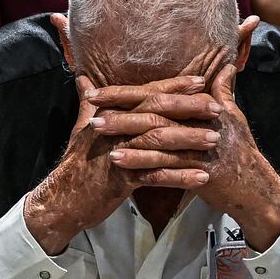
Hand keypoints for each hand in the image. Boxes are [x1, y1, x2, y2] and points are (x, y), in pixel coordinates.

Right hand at [24, 74, 213, 254]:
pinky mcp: (122, 179)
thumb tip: (84, 79)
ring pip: (159, 142)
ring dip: (190, 141)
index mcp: (110, 114)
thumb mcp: (81, 128)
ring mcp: (119, 153)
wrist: (62, 199)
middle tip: (217, 108)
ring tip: (215, 140)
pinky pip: (157, 177)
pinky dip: (180, 177)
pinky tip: (202, 177)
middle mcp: (115, 129)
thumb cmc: (77, 163)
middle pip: (156, 112)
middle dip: (189, 108)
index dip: (174, 86)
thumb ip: (88, 104)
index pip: (147, 94)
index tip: (200, 80)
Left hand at [94, 64, 279, 251]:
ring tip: (97, 134)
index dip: (127, 92)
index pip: (159, 94)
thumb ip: (223, 90)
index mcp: (203, 107)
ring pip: (157, 139)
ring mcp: (200, 148)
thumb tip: (224, 66)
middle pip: (155, 112)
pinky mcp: (200, 172)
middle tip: (91, 109)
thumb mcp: (234, 116)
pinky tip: (120, 165)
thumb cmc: (241, 149)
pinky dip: (142, 166)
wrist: (256, 187)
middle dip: (120, 109)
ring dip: (125, 135)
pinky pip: (166, 169)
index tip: (99, 91)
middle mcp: (201, 123)